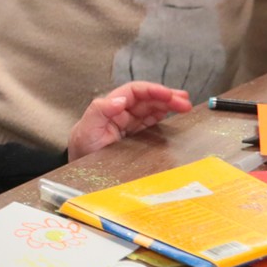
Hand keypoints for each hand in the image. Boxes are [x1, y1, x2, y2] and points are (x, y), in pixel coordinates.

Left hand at [67, 82, 191, 159]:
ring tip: (185, 106)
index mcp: (108, 108)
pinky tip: (174, 115)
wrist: (81, 176)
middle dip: (166, 97)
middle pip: (145, 99)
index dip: (152, 90)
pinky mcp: (135, 137)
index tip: (169, 94)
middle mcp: (119, 113)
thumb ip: (99, 112)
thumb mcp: (85, 131)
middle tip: (185, 101)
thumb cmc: (81, 153)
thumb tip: (119, 99)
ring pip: (151, 109)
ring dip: (168, 105)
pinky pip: (151, 122)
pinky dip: (163, 116)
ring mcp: (128, 125)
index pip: (133, 92)